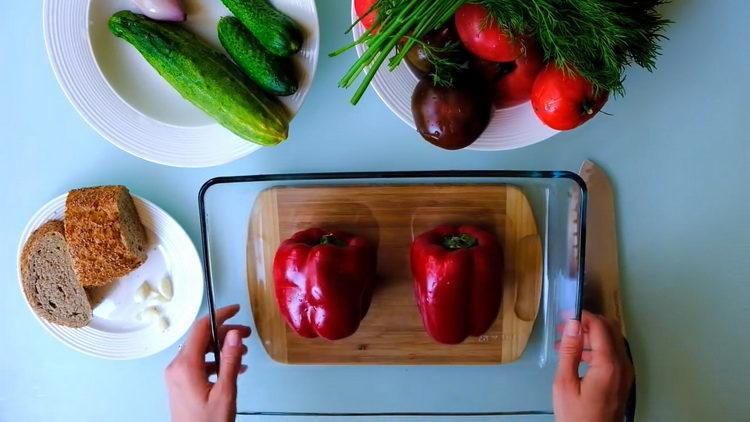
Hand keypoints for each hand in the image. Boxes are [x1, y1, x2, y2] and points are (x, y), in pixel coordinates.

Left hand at [165, 305, 251, 421]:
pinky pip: (197, 364)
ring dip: (221, 348)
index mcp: (185, 365)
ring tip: (243, 354)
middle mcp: (176, 366)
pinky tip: (233, 368)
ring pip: (200, 350)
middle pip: (201, 338)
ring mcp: (176, 376)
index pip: (201, 328)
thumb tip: (234, 333)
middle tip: (247, 335)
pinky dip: (215, 361)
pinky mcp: (180, 384)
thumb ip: (230, 360)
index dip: (220, 315)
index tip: (237, 309)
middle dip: (225, 333)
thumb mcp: (225, 392)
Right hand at [553, 311, 633, 421]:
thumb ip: (570, 351)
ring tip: (565, 342)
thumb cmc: (576, 416)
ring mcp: (626, 373)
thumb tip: (573, 324)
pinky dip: (596, 349)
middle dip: (587, 323)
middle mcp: (623, 365)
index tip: (565, 315)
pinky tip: (576, 357)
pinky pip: (612, 355)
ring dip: (590, 336)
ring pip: (612, 341)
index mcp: (609, 364)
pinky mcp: (623, 380)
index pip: (600, 326)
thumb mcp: (564, 383)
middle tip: (565, 326)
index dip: (582, 316)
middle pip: (610, 330)